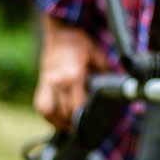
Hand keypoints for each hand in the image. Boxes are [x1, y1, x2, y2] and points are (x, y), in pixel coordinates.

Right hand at [33, 15, 109, 130]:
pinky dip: (48, 115)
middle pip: (64, 113)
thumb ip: (105, 72)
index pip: (77, 106)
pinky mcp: (42, 82)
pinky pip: (41, 106)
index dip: (84, 119)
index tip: (91, 125)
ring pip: (49, 112)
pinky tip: (56, 119)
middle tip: (83, 129)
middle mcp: (58, 81)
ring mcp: (47, 82)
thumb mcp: (98, 55)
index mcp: (74, 76)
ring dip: (59, 122)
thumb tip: (118, 87)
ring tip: (69, 127)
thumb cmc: (80, 42)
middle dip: (73, 123)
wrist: (61, 30)